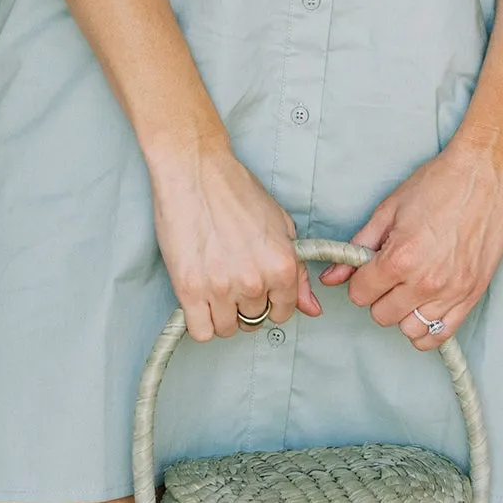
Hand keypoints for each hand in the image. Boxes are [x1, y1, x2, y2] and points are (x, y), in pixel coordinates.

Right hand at [150, 139, 325, 342]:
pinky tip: (199, 299)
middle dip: (245, 304)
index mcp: (282, 265)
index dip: (272, 301)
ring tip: (214, 283)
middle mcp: (255, 281)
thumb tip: (312, 309)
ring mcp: (221, 288)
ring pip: (227, 329)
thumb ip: (298, 271)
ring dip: (221, 313)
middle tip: (232, 276)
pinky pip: (200, 331)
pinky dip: (200, 320)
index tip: (260, 290)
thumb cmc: (235, 190)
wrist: (195, 171)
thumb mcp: (280, 224)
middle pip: (254, 320)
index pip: (284, 311)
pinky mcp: (189, 289)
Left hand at [319, 136, 502, 348]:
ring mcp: (452, 292)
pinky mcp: (472, 296)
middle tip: (390, 273)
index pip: (360, 294)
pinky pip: (441, 334)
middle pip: (382, 315)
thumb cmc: (439, 184)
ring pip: (410, 330)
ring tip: (410, 286)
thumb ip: (358, 246)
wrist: (485, 174)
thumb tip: (331, 276)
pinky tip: (425, 306)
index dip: (359, 280)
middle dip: (379, 295)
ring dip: (403, 311)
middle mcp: (425, 282)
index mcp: (400, 258)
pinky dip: (428, 327)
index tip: (369, 268)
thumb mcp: (389, 209)